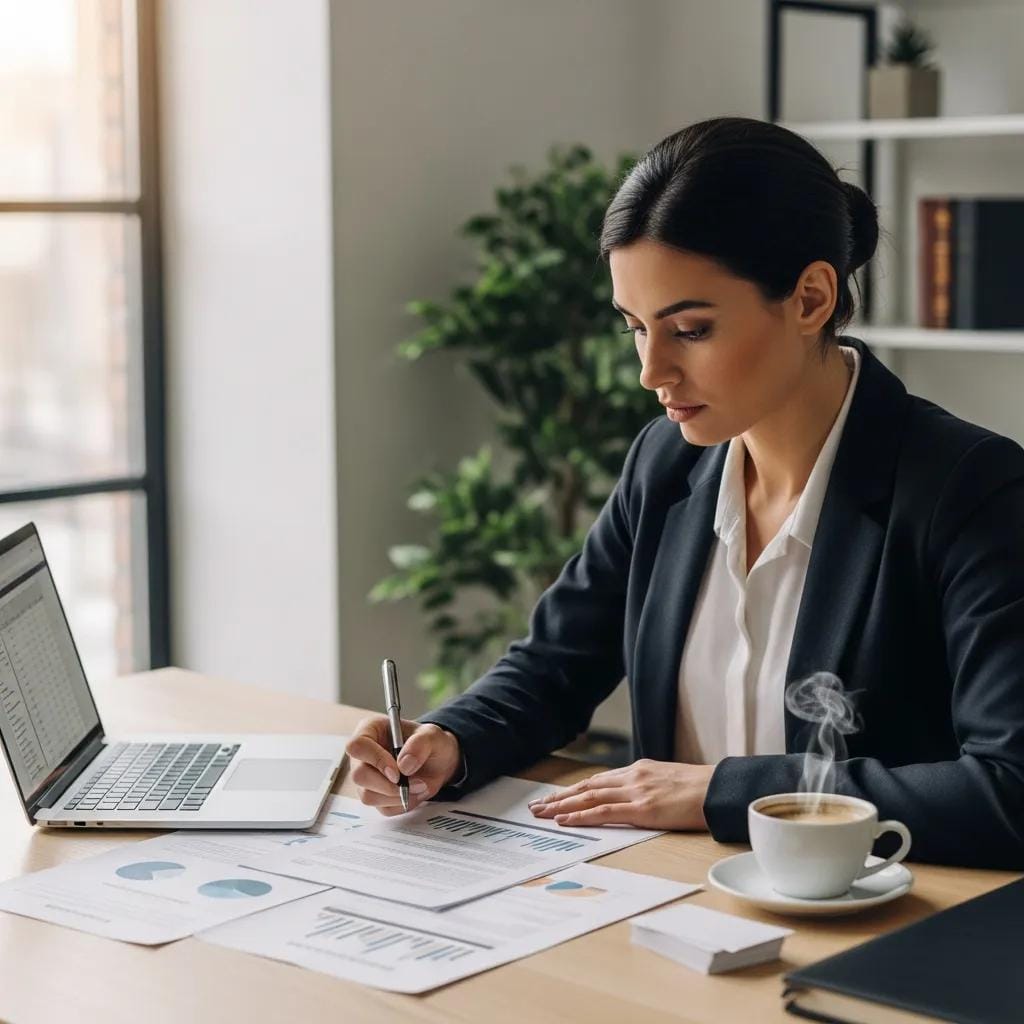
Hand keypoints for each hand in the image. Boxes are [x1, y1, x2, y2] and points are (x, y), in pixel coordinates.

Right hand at [345, 715, 461, 815]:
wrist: (437, 762)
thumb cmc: (429, 743)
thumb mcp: (433, 736)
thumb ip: (420, 745)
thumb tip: (404, 765)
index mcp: (370, 730)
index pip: (357, 746)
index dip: (375, 760)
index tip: (397, 772)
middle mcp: (363, 755)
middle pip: (359, 775)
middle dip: (388, 785)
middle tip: (416, 783)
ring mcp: (366, 777)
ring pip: (368, 796)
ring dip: (397, 796)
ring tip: (420, 785)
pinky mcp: (375, 795)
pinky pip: (382, 808)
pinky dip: (401, 804)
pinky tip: (414, 792)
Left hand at [527, 759, 715, 829]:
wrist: (720, 789)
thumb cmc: (701, 789)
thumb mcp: (669, 781)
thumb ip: (649, 787)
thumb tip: (636, 799)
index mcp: (639, 770)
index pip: (598, 781)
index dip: (574, 790)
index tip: (556, 798)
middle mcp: (632, 777)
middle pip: (587, 787)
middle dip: (559, 797)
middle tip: (536, 807)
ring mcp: (636, 792)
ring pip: (588, 797)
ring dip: (561, 806)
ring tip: (541, 814)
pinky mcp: (643, 808)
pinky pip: (604, 812)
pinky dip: (581, 816)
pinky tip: (564, 820)